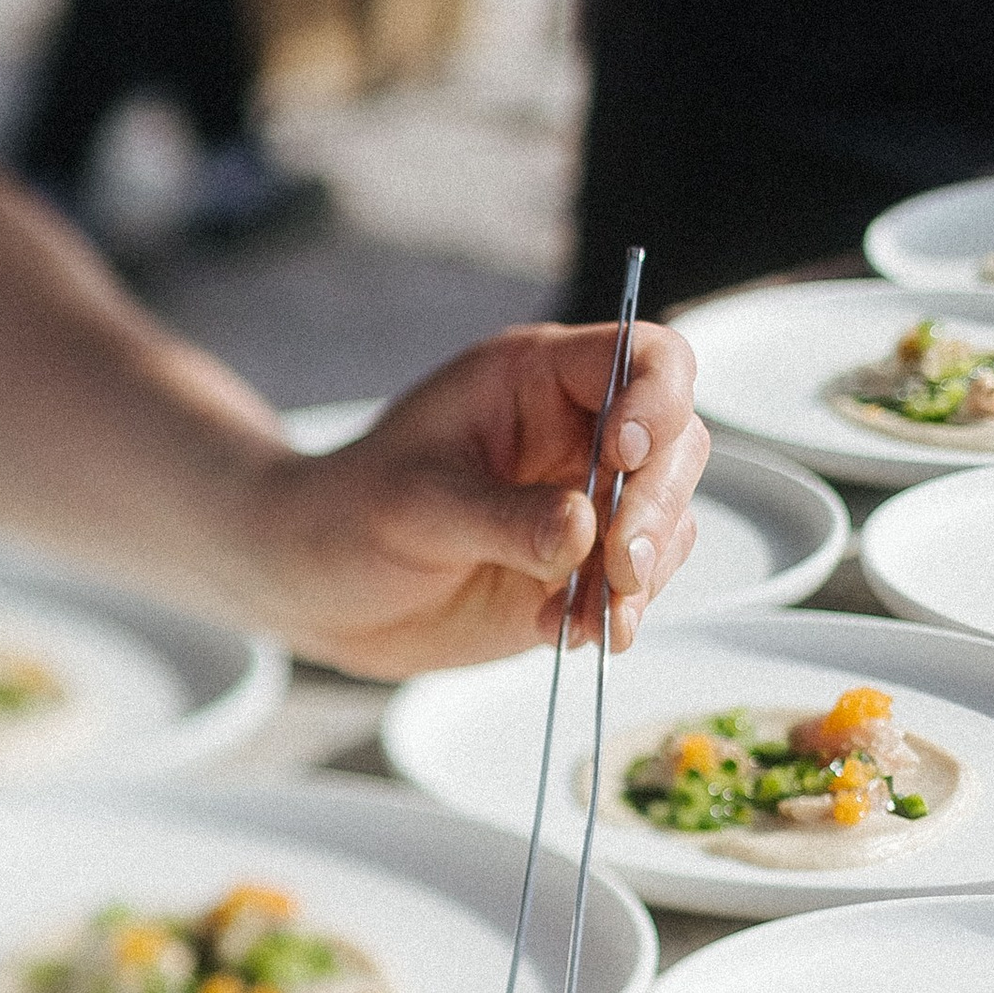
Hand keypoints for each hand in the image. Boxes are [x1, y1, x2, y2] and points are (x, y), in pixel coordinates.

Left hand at [246, 321, 707, 679]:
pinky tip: (565, 634)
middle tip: (620, 566)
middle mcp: (573, 432)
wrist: (317, 589)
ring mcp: (584, 500)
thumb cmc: (345, 517)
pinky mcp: (581, 566)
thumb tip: (585, 531)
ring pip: (668, 520)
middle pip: (676, 444)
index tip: (624, 457)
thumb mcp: (415, 509)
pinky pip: (636, 584)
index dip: (656, 401)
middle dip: (657, 508)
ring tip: (590, 620)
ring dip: (643, 575)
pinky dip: (616, 613)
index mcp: (535, 380)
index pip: (643, 358)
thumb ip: (504, 518)